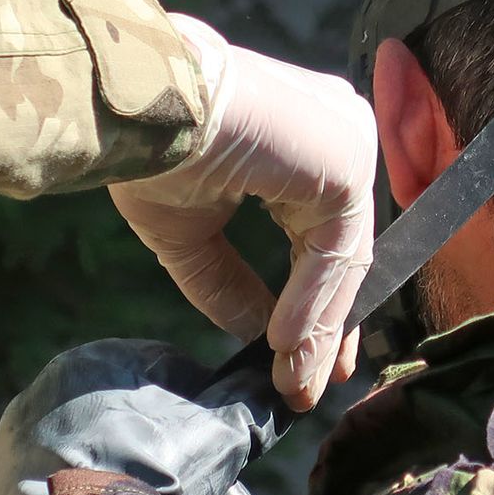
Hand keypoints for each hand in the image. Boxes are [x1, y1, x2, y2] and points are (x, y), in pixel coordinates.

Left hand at [0, 340, 277, 494]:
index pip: (175, 375)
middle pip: (151, 442)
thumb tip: (290, 387)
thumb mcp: (214, 438)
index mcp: (94, 367)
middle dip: (202, 484)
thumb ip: (253, 409)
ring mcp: (22, 465)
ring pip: (121, 488)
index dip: (218, 417)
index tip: (242, 455)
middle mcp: (52, 407)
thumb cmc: (142, 478)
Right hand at [110, 16, 375, 409]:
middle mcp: (338, 135)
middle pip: (340, 251)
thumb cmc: (156, 154)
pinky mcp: (347, 163)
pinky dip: (311, 301)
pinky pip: (333, 251)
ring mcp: (348, 145)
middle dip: (325, 327)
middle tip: (308, 384)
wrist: (145, 110)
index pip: (325, 235)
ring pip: (340, 257)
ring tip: (295, 382)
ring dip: (318, 328)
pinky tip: (282, 342)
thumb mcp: (193, 235)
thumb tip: (256, 336)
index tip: (302, 357)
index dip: (317, 303)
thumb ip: (230, 283)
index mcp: (307, 143)